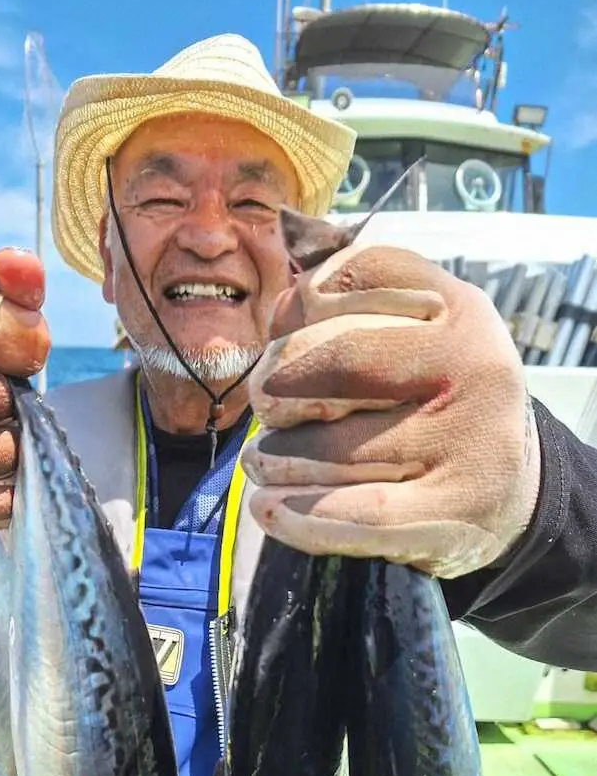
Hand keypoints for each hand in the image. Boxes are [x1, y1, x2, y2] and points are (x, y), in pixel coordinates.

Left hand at [242, 245, 540, 578]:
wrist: (512, 488)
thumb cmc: (437, 398)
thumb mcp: (420, 329)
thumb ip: (354, 293)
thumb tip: (288, 260)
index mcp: (459, 308)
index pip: (351, 280)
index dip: (296, 308)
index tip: (280, 334)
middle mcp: (472, 367)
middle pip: (337, 358)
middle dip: (277, 383)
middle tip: (264, 404)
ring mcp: (467, 443)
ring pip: (332, 446)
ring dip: (275, 459)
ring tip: (263, 463)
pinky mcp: (453, 513)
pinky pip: (358, 514)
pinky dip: (299, 515)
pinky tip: (268, 508)